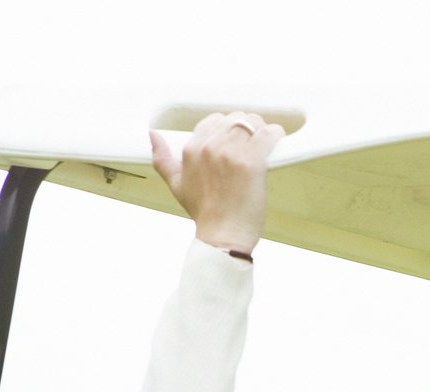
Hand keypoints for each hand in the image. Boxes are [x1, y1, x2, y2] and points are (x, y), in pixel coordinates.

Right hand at [148, 111, 285, 255]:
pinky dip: (274, 134)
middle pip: (233, 119)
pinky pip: (268, 135)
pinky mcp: (253, 162)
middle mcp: (210, 147)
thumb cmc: (204, 213)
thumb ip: (162, 158)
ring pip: (251, 123)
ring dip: (261, 128)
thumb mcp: (176, 184)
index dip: (226, 128)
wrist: (223, 235)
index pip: (212, 121)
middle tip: (252, 140)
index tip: (235, 139)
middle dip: (244, 126)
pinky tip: (276, 138)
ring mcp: (231, 153)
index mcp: (192, 149)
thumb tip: (153, 136)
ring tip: (265, 139)